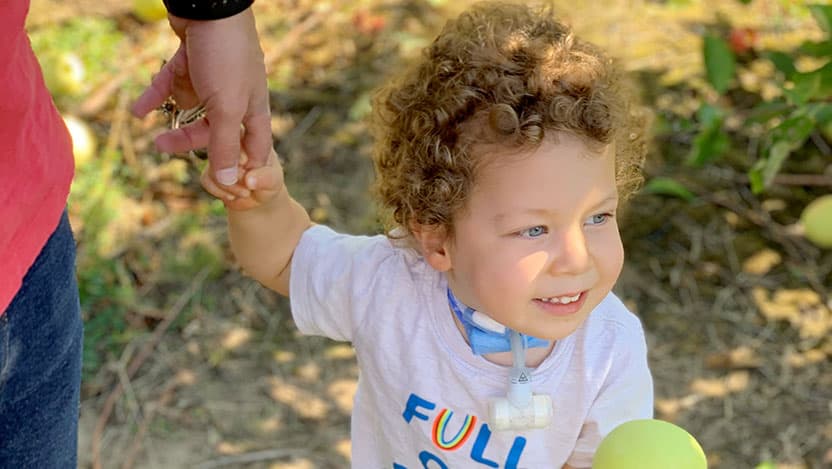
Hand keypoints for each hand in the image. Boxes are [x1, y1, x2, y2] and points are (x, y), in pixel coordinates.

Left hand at [131, 8, 270, 185]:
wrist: (209, 6)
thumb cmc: (227, 56)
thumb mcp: (227, 107)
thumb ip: (225, 144)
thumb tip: (227, 182)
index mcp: (252, 107)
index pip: (254, 145)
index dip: (242, 165)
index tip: (227, 187)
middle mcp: (234, 95)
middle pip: (215, 129)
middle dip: (192, 142)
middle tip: (164, 149)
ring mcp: (212, 78)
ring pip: (192, 109)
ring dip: (173, 122)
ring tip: (152, 136)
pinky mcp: (191, 62)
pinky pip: (172, 85)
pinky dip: (155, 98)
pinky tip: (138, 111)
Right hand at [201, 147, 283, 210]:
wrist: (257, 196)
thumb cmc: (269, 182)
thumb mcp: (274, 180)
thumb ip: (265, 178)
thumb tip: (249, 180)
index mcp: (248, 137)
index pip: (237, 139)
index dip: (240, 155)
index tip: (247, 166)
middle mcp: (230, 143)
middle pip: (221, 152)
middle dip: (234, 174)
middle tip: (248, 186)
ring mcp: (217, 156)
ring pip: (212, 168)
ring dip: (227, 185)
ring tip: (245, 193)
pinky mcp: (209, 171)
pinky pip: (206, 179)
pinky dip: (218, 191)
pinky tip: (232, 196)